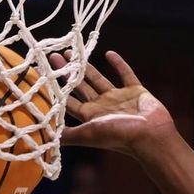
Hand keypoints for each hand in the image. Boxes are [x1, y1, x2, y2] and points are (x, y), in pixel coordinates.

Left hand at [47, 51, 176, 156]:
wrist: (150, 135)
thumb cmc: (119, 136)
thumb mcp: (88, 135)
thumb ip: (68, 135)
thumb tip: (43, 140)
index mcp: (89, 116)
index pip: (67, 101)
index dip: (55, 90)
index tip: (44, 75)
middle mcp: (102, 107)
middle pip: (80, 87)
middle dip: (67, 73)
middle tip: (55, 58)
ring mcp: (118, 98)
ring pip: (99, 79)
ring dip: (87, 67)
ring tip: (73, 53)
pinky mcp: (135, 91)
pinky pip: (126, 74)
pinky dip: (119, 64)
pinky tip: (109, 53)